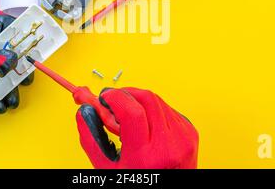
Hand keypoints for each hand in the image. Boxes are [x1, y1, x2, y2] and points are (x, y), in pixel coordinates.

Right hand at [76, 88, 198, 168]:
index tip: (105, 97)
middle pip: (146, 98)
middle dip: (125, 93)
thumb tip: (85, 111)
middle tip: (113, 100)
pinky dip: (151, 109)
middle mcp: (167, 145)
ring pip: (156, 100)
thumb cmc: (138, 183)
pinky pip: (166, 108)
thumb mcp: (108, 168)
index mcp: (145, 156)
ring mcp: (182, 137)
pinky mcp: (190, 131)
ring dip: (138, 101)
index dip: (115, 97)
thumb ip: (92, 139)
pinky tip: (145, 123)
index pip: (131, 111)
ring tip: (128, 116)